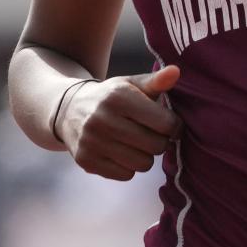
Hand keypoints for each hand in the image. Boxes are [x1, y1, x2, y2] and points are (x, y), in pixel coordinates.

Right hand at [58, 65, 182, 180]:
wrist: (70, 110)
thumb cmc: (111, 97)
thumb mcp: (131, 84)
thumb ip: (157, 81)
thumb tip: (176, 71)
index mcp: (119, 96)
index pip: (165, 123)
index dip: (175, 126)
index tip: (171, 124)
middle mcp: (103, 119)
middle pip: (156, 145)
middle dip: (161, 141)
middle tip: (154, 135)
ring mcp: (92, 141)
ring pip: (143, 164)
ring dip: (146, 156)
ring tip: (139, 144)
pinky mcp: (86, 160)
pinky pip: (126, 175)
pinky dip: (129, 167)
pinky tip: (123, 152)